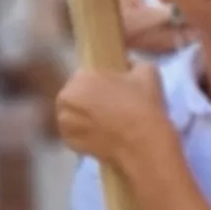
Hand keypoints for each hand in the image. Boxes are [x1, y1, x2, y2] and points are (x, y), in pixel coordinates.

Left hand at [54, 63, 173, 170]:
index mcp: (79, 78)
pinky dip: (85, 134)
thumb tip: (127, 68)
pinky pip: (75, 134)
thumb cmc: (142, 105)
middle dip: (88, 99)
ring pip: (72, 115)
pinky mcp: (69, 144)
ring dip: (84, 116)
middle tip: (109, 106)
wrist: (143, 144)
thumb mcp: (146, 72)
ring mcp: (64, 124)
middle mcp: (65, 100)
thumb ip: (132, 65)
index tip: (113, 88)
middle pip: (75, 95)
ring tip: (106, 123)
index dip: (100, 82)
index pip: (85, 75)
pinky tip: (102, 135)